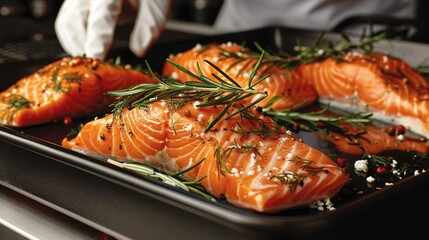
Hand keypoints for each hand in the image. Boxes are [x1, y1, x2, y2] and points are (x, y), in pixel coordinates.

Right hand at [55, 0, 170, 60]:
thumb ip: (149, 26)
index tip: (97, 61)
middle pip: (75, 19)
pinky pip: (66, 22)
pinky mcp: (76, 3)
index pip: (101, 19)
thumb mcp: (156, 7)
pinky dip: (72, 39)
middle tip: (95, 64)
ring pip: (66, 22)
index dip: (97, 42)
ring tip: (90, 59)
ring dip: (75, 44)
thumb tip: (137, 51)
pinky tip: (85, 50)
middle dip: (83, 44)